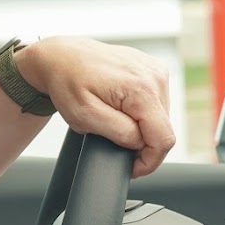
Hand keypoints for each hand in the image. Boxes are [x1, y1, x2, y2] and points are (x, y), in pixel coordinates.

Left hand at [16, 37, 175, 177]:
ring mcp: (156, 71)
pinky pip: (155, 102)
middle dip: (141, 142)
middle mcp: (155, 76)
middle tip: (112, 137)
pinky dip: (139, 111)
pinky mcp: (153, 70)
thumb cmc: (67, 82)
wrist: (61, 57)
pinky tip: (118, 104)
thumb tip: (140, 143)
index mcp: (142, 89)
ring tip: (112, 115)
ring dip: (140, 125)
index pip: (164, 139)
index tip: (132, 167)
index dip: (149, 161)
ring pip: (160, 117)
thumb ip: (118, 133)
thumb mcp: (84, 116)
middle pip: (163, 129)